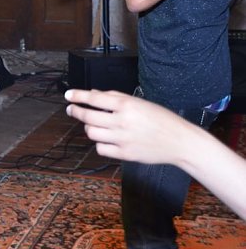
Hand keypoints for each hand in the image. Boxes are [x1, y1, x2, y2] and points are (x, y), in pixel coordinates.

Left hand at [64, 89, 188, 164]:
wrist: (180, 141)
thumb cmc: (161, 119)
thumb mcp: (140, 102)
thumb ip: (115, 97)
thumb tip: (94, 94)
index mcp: (127, 105)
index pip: (95, 98)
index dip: (78, 96)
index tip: (68, 95)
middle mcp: (122, 121)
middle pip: (88, 116)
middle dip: (76, 111)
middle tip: (72, 109)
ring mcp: (123, 139)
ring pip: (91, 133)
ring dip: (89, 128)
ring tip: (93, 125)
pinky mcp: (125, 154)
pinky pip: (101, 148)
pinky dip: (100, 143)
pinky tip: (105, 139)